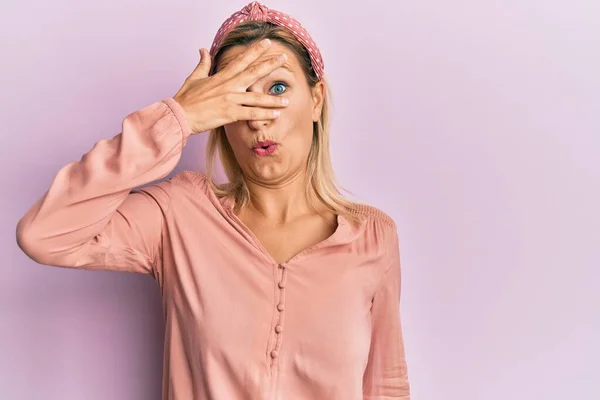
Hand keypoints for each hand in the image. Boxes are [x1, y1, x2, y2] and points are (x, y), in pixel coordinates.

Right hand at [173, 39, 289, 133]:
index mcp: (221, 76)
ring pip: (257, 98)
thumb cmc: (186, 98)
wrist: (180, 114)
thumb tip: (202, 50)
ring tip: (287, 100)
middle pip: (253, 72)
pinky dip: (264, 114)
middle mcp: (228, 86)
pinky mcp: (230, 113)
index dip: (255, 51)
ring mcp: (230, 99)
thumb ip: (202, 64)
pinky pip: (251, 114)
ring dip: (273, 99)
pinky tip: (276, 115)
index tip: (266, 43)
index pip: (241, 60)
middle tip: (284, 58)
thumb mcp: (194, 78)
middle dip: (270, 65)